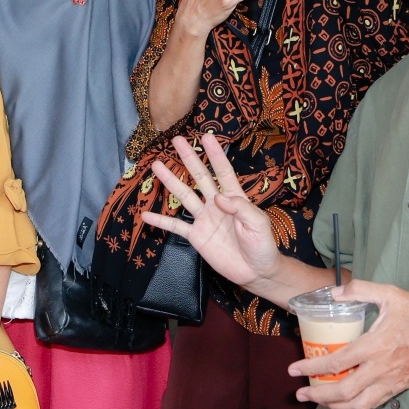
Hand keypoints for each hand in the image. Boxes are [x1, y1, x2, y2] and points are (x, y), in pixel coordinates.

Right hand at [142, 133, 280, 286]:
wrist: (255, 272)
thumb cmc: (262, 245)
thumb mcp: (258, 224)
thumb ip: (241, 209)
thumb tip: (218, 197)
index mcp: (235, 197)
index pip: (223, 171)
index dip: (216, 154)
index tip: (206, 137)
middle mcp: (216, 204)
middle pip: (200, 177)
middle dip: (189, 158)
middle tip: (177, 140)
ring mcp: (204, 219)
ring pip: (184, 196)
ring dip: (170, 182)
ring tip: (156, 166)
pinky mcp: (196, 236)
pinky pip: (176, 226)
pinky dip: (161, 221)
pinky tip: (146, 215)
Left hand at [288, 279, 408, 408]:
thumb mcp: (389, 293)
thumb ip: (359, 290)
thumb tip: (333, 293)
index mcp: (374, 345)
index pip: (336, 362)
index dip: (311, 368)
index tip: (293, 370)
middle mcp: (380, 368)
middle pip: (343, 391)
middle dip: (317, 396)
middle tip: (300, 394)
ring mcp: (389, 381)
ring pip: (357, 404)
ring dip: (334, 406)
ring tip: (319, 402)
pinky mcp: (398, 388)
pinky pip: (372, 404)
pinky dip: (354, 407)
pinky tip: (343, 403)